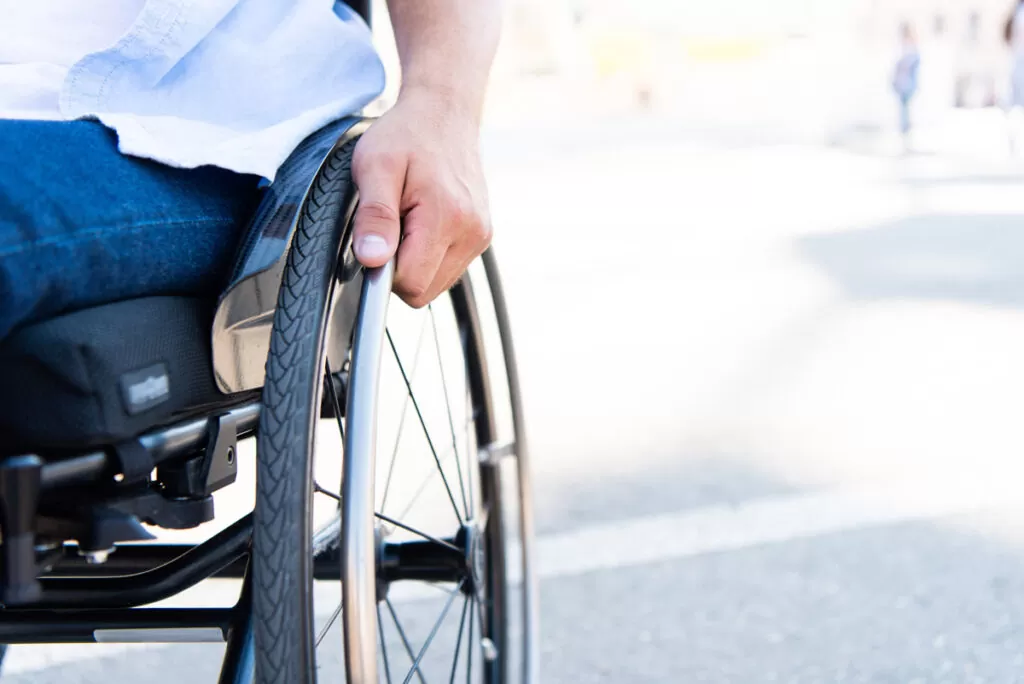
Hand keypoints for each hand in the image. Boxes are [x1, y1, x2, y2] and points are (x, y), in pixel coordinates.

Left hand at [350, 89, 491, 307]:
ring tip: (408, 219)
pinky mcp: (481, 236)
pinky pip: (447, 269)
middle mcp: (472, 232)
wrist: (444, 113)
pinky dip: (429, 255)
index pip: (410, 283)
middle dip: (399, 268)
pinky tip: (423, 222)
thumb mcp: (375, 167)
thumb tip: (373, 260)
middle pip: (423, 291)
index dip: (383, 269)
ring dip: (415, 262)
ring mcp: (480, 236)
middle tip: (391, 224)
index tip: (376, 236)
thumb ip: (374, 216)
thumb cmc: (406, 135)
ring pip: (435, 284)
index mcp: (447, 217)